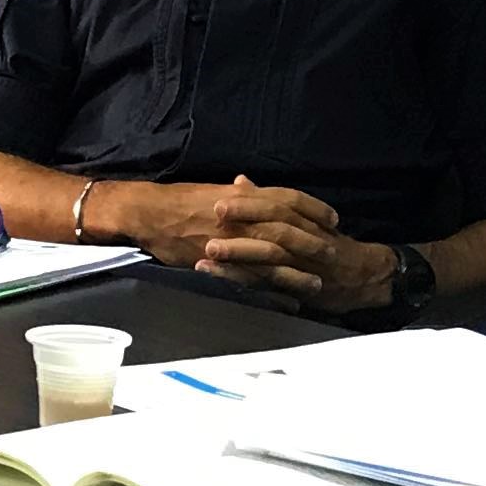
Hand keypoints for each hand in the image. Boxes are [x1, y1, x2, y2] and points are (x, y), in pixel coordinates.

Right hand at [98, 174, 342, 273]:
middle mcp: (244, 216)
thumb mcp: (213, 192)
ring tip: (319, 282)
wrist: (151, 212)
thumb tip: (250, 187)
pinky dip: (272, 289)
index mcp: (244, 196)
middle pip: (289, 227)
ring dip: (299, 270)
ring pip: (275, 255)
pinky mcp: (221, 262)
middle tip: (335, 251)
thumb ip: (238, 194)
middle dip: (314, 240)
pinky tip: (288, 298)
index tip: (333, 218)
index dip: (314, 208)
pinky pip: (252, 278)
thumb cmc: (178, 200)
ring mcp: (234, 240)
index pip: (289, 199)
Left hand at [196, 185, 395, 314]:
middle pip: (274, 225)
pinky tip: (218, 277)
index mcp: (303, 218)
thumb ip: (269, 200)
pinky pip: (267, 282)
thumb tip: (240, 181)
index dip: (252, 200)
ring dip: (238, 253)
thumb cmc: (328, 244)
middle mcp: (304, 237)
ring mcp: (301, 263)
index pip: (278, 203)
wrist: (362, 275)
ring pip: (270, 255)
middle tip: (215, 214)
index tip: (223, 195)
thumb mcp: (305, 218)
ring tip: (208, 250)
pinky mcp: (296, 286)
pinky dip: (241, 279)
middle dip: (245, 219)